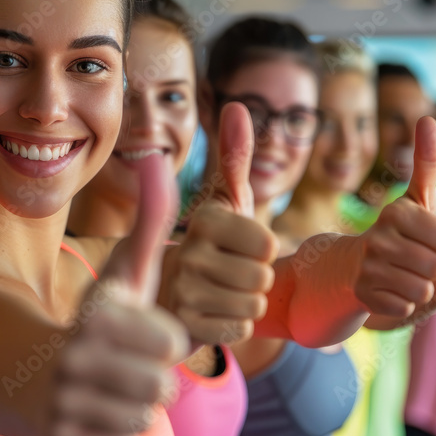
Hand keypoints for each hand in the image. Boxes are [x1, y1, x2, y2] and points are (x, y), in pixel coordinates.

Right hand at [50, 152, 188, 435]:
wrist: (38, 372)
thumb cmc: (102, 318)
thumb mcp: (127, 270)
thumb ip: (152, 218)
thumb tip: (157, 159)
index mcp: (95, 316)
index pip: (171, 343)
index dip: (166, 340)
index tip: (146, 332)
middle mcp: (72, 359)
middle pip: (162, 389)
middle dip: (155, 379)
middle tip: (131, 367)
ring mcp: (62, 404)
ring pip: (145, 422)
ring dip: (139, 407)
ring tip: (116, 388)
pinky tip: (100, 414)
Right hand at [165, 102, 277, 344]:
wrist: (167, 294)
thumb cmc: (210, 245)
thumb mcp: (224, 203)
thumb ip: (235, 158)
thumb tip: (238, 106)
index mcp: (205, 220)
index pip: (267, 244)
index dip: (264, 251)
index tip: (239, 248)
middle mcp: (188, 251)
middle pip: (263, 277)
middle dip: (257, 280)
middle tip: (231, 274)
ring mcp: (184, 291)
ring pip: (254, 304)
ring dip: (247, 303)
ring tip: (222, 294)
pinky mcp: (185, 325)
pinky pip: (240, 329)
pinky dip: (234, 325)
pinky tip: (215, 315)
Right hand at [355, 117, 435, 317]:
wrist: (349, 267)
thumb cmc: (396, 232)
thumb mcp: (414, 199)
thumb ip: (426, 162)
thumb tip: (428, 118)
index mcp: (394, 214)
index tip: (428, 241)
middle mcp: (377, 238)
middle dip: (433, 269)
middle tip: (416, 262)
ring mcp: (367, 269)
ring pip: (421, 290)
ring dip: (419, 287)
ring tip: (403, 276)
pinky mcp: (363, 296)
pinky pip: (405, 308)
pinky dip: (402, 303)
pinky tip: (389, 290)